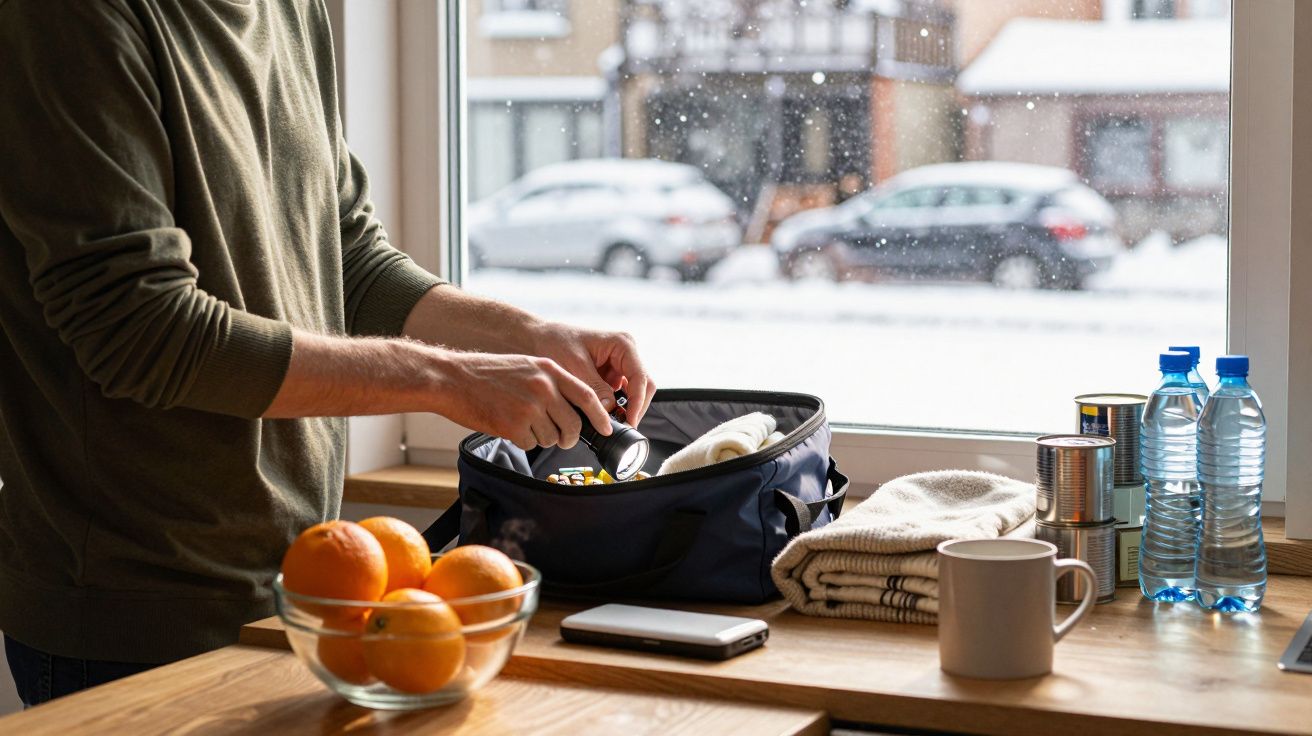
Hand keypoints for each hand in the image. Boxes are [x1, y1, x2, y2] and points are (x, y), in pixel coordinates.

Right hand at [431, 350, 611, 450]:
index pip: (587, 396)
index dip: (600, 415)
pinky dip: (523, 441)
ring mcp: (529, 407)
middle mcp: (543, 388)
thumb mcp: (527, 365)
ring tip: (524, 424)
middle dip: (569, 437)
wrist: (452, 378)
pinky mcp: (514, 426)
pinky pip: (531, 444)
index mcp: (549, 370)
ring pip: (552, 437)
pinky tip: (509, 427)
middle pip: (573, 424)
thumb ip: (552, 381)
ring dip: (542, 438)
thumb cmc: (487, 373)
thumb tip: (574, 407)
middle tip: (562, 438)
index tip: (606, 427)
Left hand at [530, 323, 655, 425]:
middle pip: (643, 386)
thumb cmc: (553, 343)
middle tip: (622, 428)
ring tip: (610, 424)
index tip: (629, 422)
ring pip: (633, 393)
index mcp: (622, 344)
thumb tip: (611, 411)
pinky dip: (613, 407)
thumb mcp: (574, 367)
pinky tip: (603, 417)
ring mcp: (618, 365)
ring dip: (625, 409)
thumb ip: (594, 389)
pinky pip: (619, 395)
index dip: (637, 402)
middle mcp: (625, 353)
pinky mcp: (609, 376)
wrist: (536, 338)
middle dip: (635, 408)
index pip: (640, 377)